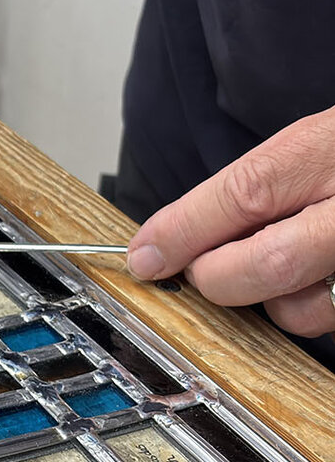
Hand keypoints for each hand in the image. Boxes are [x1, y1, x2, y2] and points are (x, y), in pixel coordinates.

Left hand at [127, 104, 334, 337]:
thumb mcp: (317, 143)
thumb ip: (249, 189)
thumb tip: (162, 242)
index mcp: (330, 150)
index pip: (244, 195)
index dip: (182, 233)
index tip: (145, 256)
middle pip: (268, 265)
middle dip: (218, 278)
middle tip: (205, 270)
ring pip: (304, 308)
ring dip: (275, 300)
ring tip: (288, 262)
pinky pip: (331, 317)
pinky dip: (314, 304)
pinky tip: (320, 275)